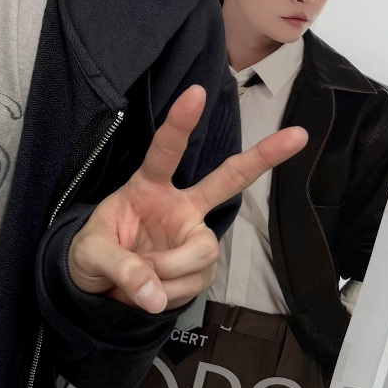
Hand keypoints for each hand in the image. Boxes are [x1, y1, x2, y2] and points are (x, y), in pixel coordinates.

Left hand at [67, 85, 307, 313]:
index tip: (195, 92)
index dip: (180, 122)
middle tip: (298, 135)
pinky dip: (169, 294)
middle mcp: (179, 206)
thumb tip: (154, 295)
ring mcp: (194, 235)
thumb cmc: (92, 254)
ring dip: (170, 272)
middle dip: (263, 157)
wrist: (98, 288)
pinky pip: (193, 283)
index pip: (165, 150)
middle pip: (227, 179)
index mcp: (147, 186)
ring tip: (140, 280)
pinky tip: (152, 291)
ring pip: (202, 252)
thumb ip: (120, 268)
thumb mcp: (90, 254)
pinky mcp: (200, 267)